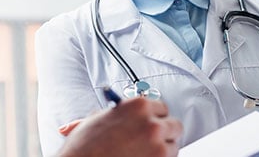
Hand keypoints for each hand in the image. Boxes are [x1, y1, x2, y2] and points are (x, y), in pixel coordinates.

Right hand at [57, 97, 182, 156]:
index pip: (162, 107)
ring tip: (144, 153)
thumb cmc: (84, 146)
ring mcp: (157, 146)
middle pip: (174, 125)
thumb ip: (120, 114)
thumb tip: (127, 113)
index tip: (151, 122)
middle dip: (164, 132)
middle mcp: (151, 124)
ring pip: (173, 145)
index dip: (154, 116)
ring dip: (163, 149)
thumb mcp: (100, 120)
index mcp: (138, 106)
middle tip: (152, 139)